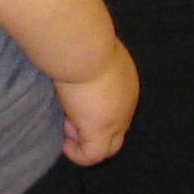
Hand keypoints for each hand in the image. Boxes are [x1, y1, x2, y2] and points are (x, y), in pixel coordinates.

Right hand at [54, 39, 138, 165]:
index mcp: (126, 81)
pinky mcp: (100, 130)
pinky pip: (92, 155)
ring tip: (66, 124)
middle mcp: (128, 102)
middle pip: (118, 129)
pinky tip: (65, 143)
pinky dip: (78, 153)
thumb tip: (68, 50)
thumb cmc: (81, 38)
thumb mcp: (88, 47)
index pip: (117, 106)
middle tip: (69, 115)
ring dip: (86, 139)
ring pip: (109, 146)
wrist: (83, 46)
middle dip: (93, 127)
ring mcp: (117, 119)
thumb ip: (86, 56)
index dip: (95, 108)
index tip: (74, 99)